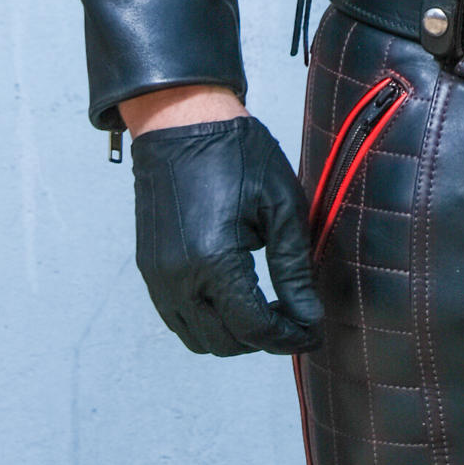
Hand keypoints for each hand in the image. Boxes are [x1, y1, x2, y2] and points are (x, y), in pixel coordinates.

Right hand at [131, 113, 324, 356]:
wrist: (181, 122)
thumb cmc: (235, 155)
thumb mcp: (280, 206)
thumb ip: (293, 269)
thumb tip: (309, 317)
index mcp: (214, 261)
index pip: (254, 329)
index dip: (288, 338)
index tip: (313, 333)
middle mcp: (178, 278)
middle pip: (224, 342)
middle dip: (262, 339)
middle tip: (294, 318)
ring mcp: (158, 277)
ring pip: (197, 337)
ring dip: (233, 334)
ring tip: (266, 307)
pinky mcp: (150, 268)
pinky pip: (178, 317)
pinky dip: (207, 320)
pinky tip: (235, 295)